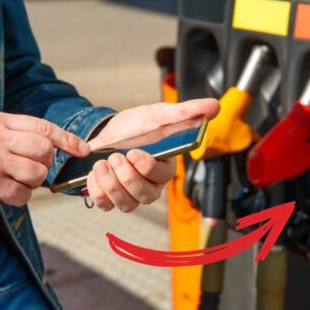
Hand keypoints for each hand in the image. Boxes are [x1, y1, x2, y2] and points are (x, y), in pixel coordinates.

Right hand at [0, 111, 89, 215]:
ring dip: (31, 184)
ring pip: (38, 174)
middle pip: (45, 151)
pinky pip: (24, 194)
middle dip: (44, 165)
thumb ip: (17, 135)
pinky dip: (19, 198)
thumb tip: (56, 145)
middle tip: (27, 172)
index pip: (43, 126)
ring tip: (12, 183)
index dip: (67, 139)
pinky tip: (3, 195)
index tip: (83, 150)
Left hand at [86, 98, 219, 211]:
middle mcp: (150, 186)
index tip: (134, 152)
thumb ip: (187, 111)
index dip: (148, 168)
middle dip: (127, 178)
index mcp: (165, 167)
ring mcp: (130, 195)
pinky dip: (97, 191)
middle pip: (145, 195)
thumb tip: (214, 106)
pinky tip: (94, 172)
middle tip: (115, 156)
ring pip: (126, 204)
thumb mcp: (161, 114)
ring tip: (101, 164)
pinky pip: (104, 204)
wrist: (110, 131)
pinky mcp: (110, 198)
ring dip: (112, 186)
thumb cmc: (140, 126)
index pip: (162, 176)